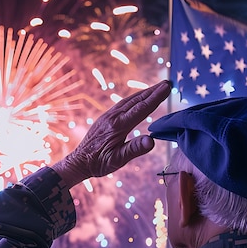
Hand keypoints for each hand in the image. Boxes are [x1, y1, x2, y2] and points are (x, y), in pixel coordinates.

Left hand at [52, 80, 171, 187]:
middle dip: (153, 91)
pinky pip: (123, 104)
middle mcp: (113, 117)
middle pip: (137, 100)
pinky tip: (139, 99)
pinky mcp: (106, 118)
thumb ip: (134, 150)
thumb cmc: (98, 164)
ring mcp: (108, 116)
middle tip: (168, 83)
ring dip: (145, 93)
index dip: (156, 97)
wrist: (78, 162)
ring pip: (129, 100)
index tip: (167, 87)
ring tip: (158, 88)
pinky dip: (135, 98)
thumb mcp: (117, 160)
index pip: (141, 108)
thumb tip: (152, 141)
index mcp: (118, 126)